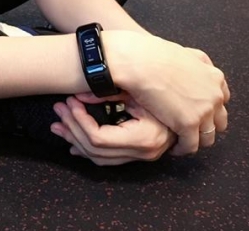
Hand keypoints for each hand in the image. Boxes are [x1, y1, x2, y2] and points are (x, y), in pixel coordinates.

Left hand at [50, 93, 175, 165]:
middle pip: (95, 150)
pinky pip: (106, 158)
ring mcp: (141, 156)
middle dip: (72, 129)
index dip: (79, 121)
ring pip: (98, 157)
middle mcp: (143, 152)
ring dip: (75, 139)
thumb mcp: (137, 90)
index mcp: (143, 138)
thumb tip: (78, 95)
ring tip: (58, 124)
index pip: (99, 138)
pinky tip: (73, 142)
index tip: (69, 103)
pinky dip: (87, 149)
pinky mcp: (137, 155)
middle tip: (58, 109)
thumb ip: (107, 92)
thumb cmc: (164, 92)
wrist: (189, 102)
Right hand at [104, 31, 229, 156]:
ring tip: (181, 141)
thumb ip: (195, 61)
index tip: (198, 110)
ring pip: (208, 137)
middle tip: (190, 128)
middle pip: (219, 121)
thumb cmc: (151, 54)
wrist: (138, 62)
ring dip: (195, 140)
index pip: (222, 99)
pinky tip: (173, 147)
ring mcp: (203, 111)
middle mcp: (214, 95)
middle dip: (205, 126)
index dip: (209, 107)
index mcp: (213, 77)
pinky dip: (182, 148)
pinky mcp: (188, 124)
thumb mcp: (183, 52)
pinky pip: (190, 146)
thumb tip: (190, 66)